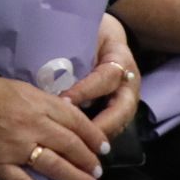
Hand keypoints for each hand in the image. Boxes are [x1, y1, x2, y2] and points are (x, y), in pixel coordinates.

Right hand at [0, 64, 109, 179]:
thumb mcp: (13, 86)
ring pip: (55, 167)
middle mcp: (30, 124)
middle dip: (89, 161)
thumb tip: (61, 117)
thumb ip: (38, 102)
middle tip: (97, 171)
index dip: (93, 136)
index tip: (102, 147)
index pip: (75, 120)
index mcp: (34, 101)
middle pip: (71, 145)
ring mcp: (14, 147)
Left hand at [62, 14, 139, 141]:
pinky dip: (97, 136)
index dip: (86, 91)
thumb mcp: (87, 32)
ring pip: (119, 122)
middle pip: (122, 110)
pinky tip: (79, 144)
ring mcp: (127, 98)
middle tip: (79, 139)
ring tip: (78, 147)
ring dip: (99, 136)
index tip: (65, 101)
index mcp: (121, 61)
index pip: (105, 78)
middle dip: (101, 126)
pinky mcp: (120, 108)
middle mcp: (129, 83)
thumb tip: (50, 68)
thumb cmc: (93, 32)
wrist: (107, 32)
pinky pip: (112, 124)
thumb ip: (75, 48)